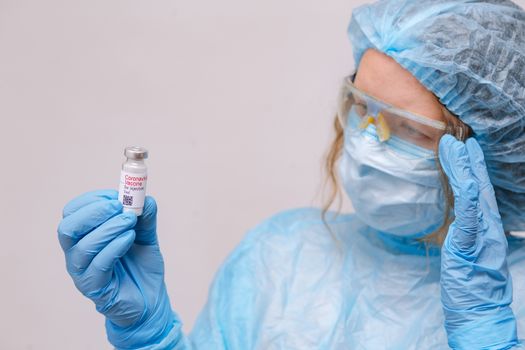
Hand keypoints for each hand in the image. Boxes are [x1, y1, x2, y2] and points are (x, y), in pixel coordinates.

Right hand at [57, 189, 175, 348]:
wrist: (151, 300)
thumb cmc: (142, 267)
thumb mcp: (146, 237)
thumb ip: (145, 218)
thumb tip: (145, 198)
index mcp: (84, 236)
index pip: (73, 212)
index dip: (93, 199)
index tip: (117, 194)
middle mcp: (77, 253)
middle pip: (67, 228)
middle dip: (94, 212)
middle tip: (119, 206)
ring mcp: (83, 272)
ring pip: (82, 246)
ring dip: (108, 228)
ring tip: (131, 221)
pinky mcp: (94, 288)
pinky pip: (98, 265)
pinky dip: (114, 246)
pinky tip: (130, 238)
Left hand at [438, 135, 517, 348]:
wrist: (478, 310)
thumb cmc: (470, 285)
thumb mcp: (467, 253)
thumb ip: (467, 233)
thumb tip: (462, 220)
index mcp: (483, 228)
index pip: (477, 193)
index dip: (471, 171)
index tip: (464, 151)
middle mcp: (487, 227)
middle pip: (477, 188)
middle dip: (468, 163)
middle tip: (459, 140)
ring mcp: (481, 235)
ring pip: (474, 196)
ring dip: (465, 170)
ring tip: (457, 148)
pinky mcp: (472, 244)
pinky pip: (471, 218)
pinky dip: (469, 198)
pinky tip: (467, 181)